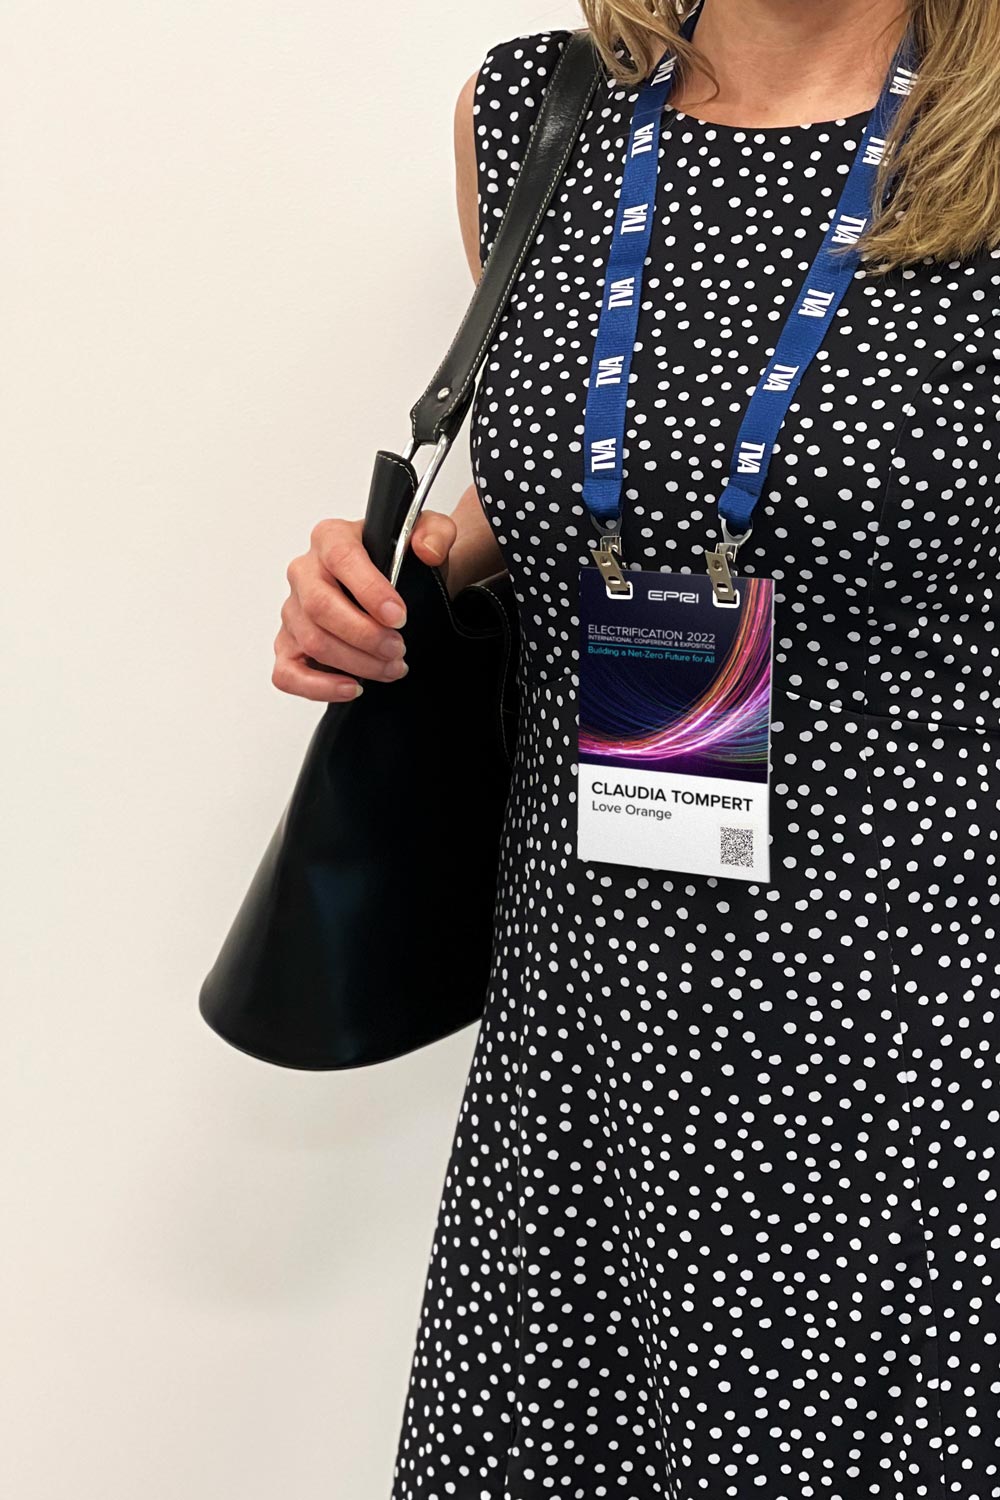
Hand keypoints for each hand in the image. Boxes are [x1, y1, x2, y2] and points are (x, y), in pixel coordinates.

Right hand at [272, 510, 458, 701]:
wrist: (392, 584)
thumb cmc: (400, 561)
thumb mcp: (428, 535)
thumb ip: (436, 533)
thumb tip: (426, 551)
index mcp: (331, 538)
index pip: (342, 559)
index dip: (370, 591)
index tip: (399, 617)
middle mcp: (304, 571)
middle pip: (320, 606)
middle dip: (365, 635)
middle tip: (398, 649)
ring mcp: (293, 610)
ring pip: (312, 641)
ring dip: (356, 662)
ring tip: (390, 667)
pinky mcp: (289, 644)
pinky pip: (287, 673)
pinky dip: (318, 687)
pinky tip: (353, 687)